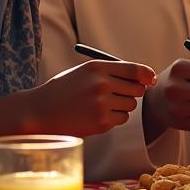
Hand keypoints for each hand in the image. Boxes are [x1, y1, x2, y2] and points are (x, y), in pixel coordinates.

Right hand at [0, 59, 156, 143]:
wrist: (39, 112)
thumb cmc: (64, 90)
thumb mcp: (85, 72)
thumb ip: (111, 72)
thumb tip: (144, 77)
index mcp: (97, 67)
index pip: (135, 69)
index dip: (146, 75)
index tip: (150, 80)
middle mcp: (101, 84)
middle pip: (137, 89)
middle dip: (132, 92)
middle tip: (118, 95)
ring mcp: (101, 104)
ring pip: (130, 105)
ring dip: (122, 107)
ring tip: (101, 106)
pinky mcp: (100, 122)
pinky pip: (121, 120)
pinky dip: (114, 119)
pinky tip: (96, 116)